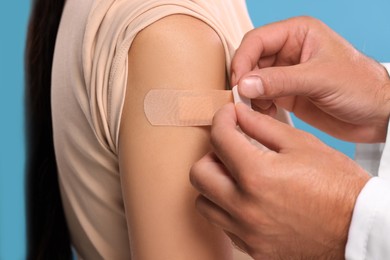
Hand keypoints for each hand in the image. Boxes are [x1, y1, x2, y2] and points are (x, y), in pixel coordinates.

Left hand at [190, 103, 369, 258]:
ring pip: (204, 203)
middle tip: (230, 149)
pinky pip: (223, 225)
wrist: (358, 228)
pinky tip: (248, 199)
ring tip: (236, 176)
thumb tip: (238, 115)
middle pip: (199, 173)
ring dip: (214, 184)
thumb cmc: (336, 184)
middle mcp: (245, 208)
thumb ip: (262, 126)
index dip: (221, 119)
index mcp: (258, 175)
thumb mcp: (302, 145)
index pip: (219, 138)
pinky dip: (227, 208)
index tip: (229, 117)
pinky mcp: (253, 249)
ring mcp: (247, 232)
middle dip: (211, 153)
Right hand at [231, 16, 389, 142]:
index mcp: (298, 33)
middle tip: (241, 99)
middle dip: (244, 80)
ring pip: (253, 80)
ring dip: (249, 95)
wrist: (378, 115)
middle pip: (251, 60)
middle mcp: (289, 50)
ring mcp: (286, 73)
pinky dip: (257, 106)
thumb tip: (244, 84)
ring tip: (254, 109)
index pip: (257, 40)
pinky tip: (266, 114)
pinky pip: (261, 96)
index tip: (238, 83)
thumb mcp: (320, 79)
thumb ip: (280, 81)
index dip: (243, 60)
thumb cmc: (361, 86)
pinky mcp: (286, 93)